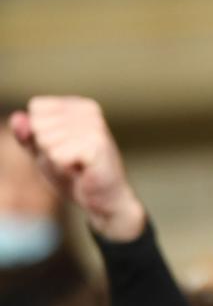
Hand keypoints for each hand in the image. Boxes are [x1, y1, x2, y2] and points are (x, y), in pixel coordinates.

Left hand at [10, 97, 143, 240]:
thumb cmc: (75, 174)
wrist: (104, 199)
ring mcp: (95, 127)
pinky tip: (82, 171)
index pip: (37, 109)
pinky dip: (63, 168)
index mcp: (79, 106)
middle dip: (47, 149)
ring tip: (76, 166)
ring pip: (46, 140)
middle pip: (39, 125)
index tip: (63, 147)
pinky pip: (56, 156)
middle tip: (69, 160)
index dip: (40, 134)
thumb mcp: (43, 153)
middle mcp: (89, 111)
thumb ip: (27, 135)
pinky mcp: (97, 146)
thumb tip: (16, 118)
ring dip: (56, 160)